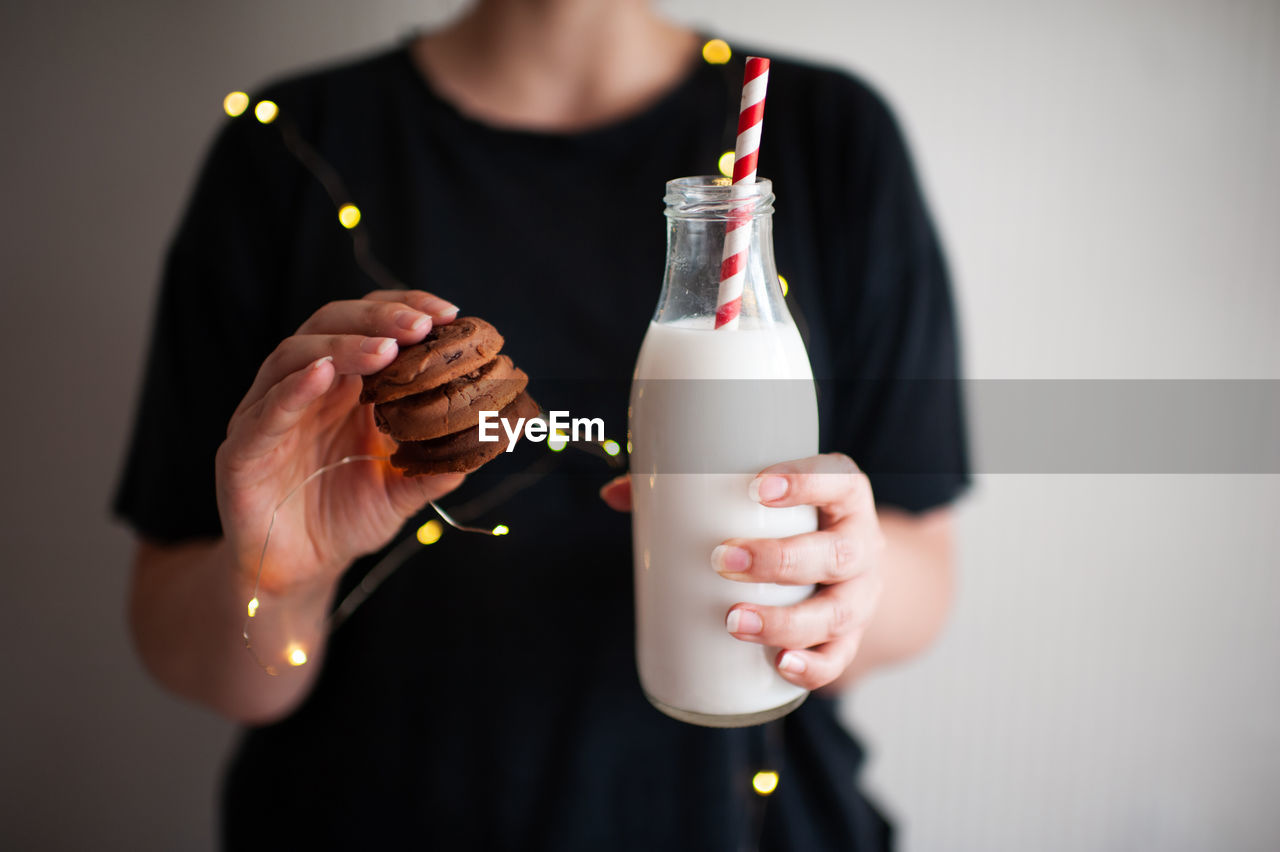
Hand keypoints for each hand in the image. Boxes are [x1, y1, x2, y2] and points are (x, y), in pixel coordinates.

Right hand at [215, 289, 465, 594]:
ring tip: (385, 350)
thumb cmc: (344, 520)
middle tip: (421, 325)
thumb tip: (489, 441)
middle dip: (378, 318)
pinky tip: (323, 374)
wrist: (297, 572)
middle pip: (330, 326)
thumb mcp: (400, 491)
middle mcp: (305, 390)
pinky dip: (292, 389)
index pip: (370, 328)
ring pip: (294, 357)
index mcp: (345, 389)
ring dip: (342, 346)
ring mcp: (269, 415)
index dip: (405, 310)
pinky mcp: (242, 450)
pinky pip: (265, 412)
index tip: (448, 313)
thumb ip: (436, 467)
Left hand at [600, 453, 884, 690]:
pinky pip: (839, 658)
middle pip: (835, 553)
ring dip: (785, 620)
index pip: (838, 480)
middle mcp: (860, 545)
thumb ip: (688, 492)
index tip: (756, 486)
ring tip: (732, 619)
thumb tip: (613, 495)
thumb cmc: (788, 523)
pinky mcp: (851, 638)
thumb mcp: (760, 501)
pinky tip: (780, 665)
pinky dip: (813, 667)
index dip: (805, 481)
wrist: (846, 570)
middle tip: (722, 559)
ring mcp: (860, 596)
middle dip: (778, 559)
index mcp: (844, 498)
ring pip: (836, 611)